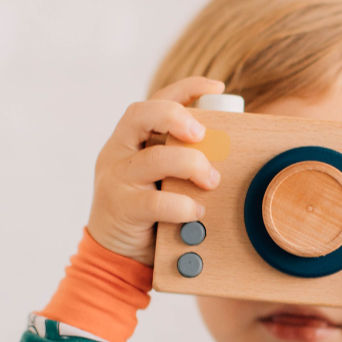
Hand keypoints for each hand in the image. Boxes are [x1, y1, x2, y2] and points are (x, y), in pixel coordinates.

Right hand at [87, 77, 224, 264]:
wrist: (115, 254)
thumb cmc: (147, 211)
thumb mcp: (161, 177)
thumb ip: (180, 158)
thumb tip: (227, 148)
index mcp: (130, 137)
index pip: (155, 100)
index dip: (186, 88)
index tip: (217, 87)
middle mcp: (118, 150)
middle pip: (142, 115)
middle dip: (177, 118)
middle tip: (203, 136)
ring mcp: (116, 178)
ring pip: (154, 158)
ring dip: (191, 166)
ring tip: (211, 181)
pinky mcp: (122, 207)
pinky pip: (156, 201)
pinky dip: (183, 205)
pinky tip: (196, 211)